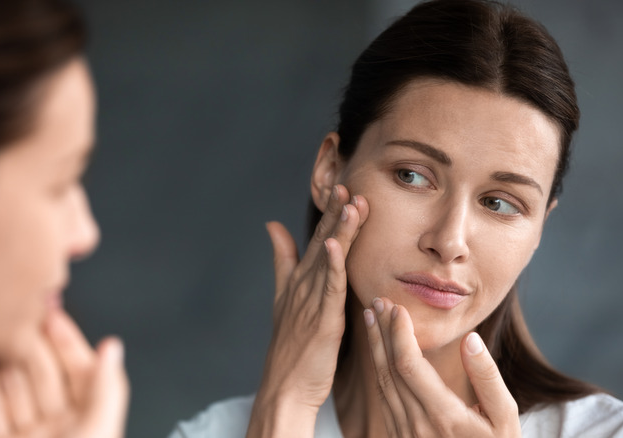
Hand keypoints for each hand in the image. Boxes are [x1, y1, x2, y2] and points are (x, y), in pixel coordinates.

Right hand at [0, 309, 128, 437]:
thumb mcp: (98, 426)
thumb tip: (114, 347)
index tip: (52, 312)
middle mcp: (62, 426)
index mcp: (91, 418)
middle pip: (44, 374)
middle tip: (17, 314)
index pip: (80, 368)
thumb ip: (106, 387)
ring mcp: (31, 435)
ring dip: (4, 359)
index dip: (67, 339)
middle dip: (31, 343)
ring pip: (15, 389)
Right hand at [246, 184, 368, 436]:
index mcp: (300, 280)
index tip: (342, 187)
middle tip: (346, 184)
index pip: (318, 239)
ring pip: (329, 259)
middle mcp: (304, 285)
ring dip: (339, 230)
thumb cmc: (290, 346)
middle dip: (335, 213)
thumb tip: (272, 225)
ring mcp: (311, 301)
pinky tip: (336, 245)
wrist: (285, 386)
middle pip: (323, 242)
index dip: (329, 213)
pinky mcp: (322, 320)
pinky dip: (333, 265)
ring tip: (349, 203)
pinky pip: (329, 288)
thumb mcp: (284, 297)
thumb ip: (282, 260)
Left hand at [364, 298, 519, 437]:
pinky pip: (383, 397)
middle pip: (388, 369)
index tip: (398, 307)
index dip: (399, 333)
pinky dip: (379, 368)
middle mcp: (417, 425)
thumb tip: (470, 340)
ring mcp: (405, 433)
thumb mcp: (506, 417)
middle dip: (382, 332)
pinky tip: (379, 351)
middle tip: (378, 301)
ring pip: (381, 382)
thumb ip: (488, 377)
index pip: (409, 365)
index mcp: (443, 415)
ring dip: (375, 347)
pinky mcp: (399, 437)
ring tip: (372, 318)